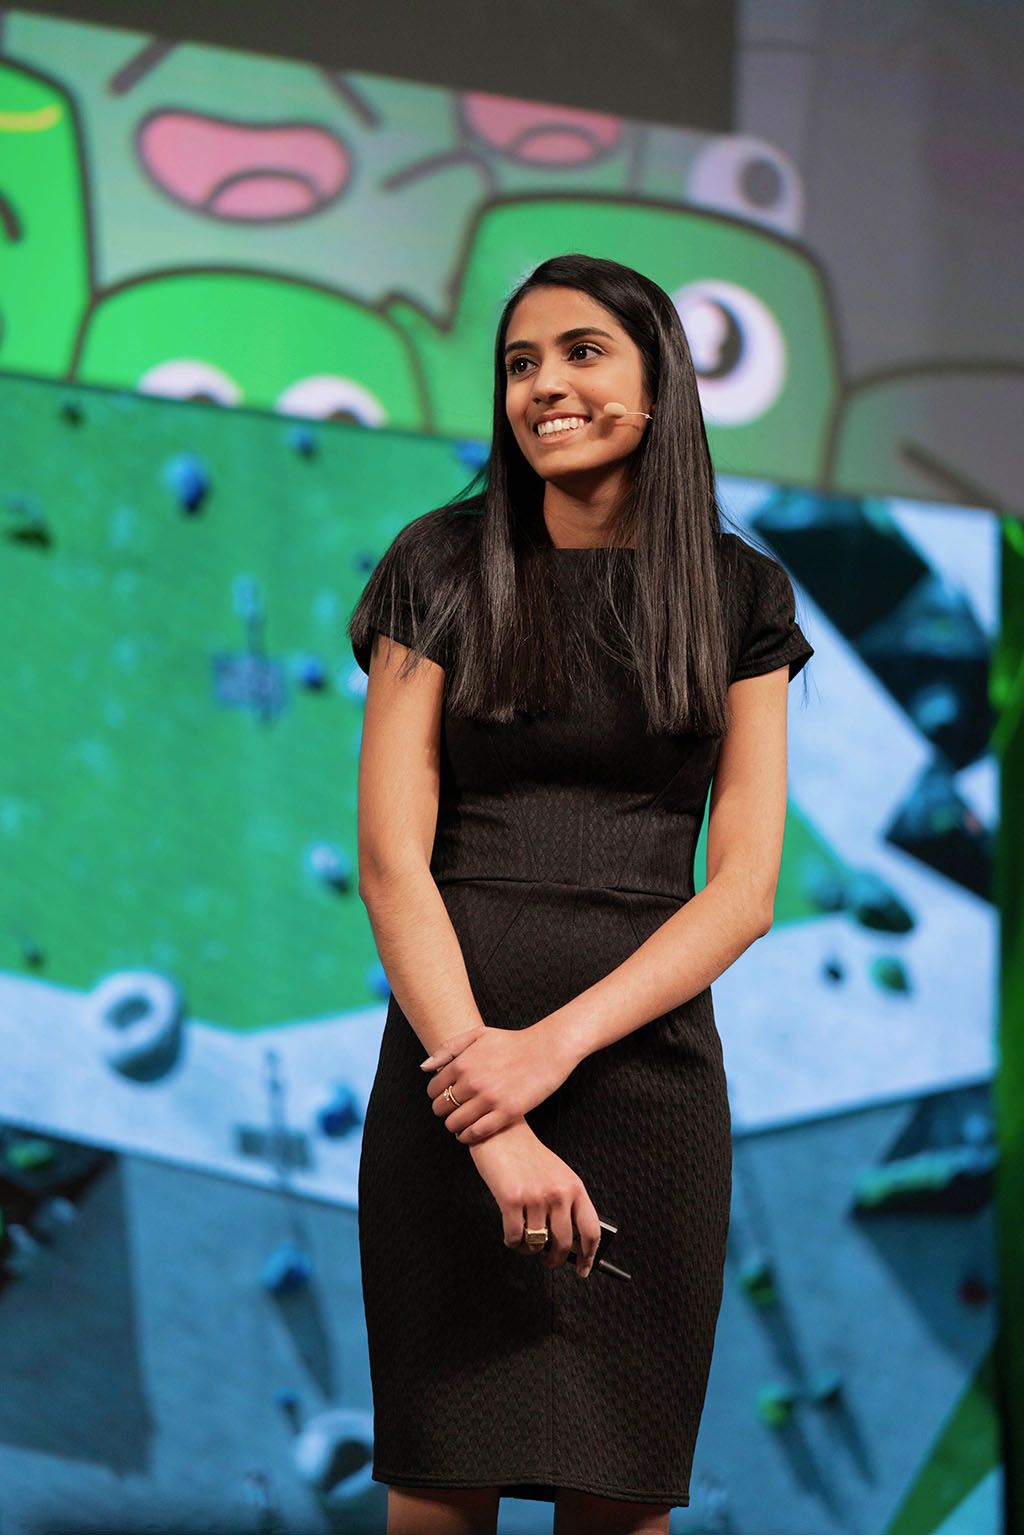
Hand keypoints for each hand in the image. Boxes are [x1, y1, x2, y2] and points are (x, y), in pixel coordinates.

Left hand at [421, 1021, 578, 1143]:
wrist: (547, 1049)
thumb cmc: (512, 1042)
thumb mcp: (478, 1035)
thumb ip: (448, 1049)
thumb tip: (424, 1067)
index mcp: (462, 1063)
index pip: (434, 1089)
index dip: (437, 1096)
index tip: (445, 1097)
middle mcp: (472, 1082)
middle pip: (442, 1108)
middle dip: (444, 1111)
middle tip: (453, 1111)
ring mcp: (489, 1098)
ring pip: (455, 1123)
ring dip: (454, 1126)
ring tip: (461, 1123)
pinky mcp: (506, 1113)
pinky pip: (476, 1133)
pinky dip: (468, 1136)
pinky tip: (469, 1133)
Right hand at [468, 1118, 601, 1276]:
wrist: (500, 1132)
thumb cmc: (527, 1155)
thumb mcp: (556, 1175)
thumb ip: (565, 1205)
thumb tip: (569, 1244)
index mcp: (574, 1187)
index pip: (591, 1230)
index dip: (590, 1255)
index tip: (584, 1269)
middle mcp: (558, 1193)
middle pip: (564, 1244)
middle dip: (556, 1260)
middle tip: (550, 1262)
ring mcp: (535, 1197)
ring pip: (536, 1244)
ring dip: (530, 1250)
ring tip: (525, 1241)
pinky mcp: (512, 1200)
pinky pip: (515, 1238)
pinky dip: (512, 1242)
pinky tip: (511, 1234)